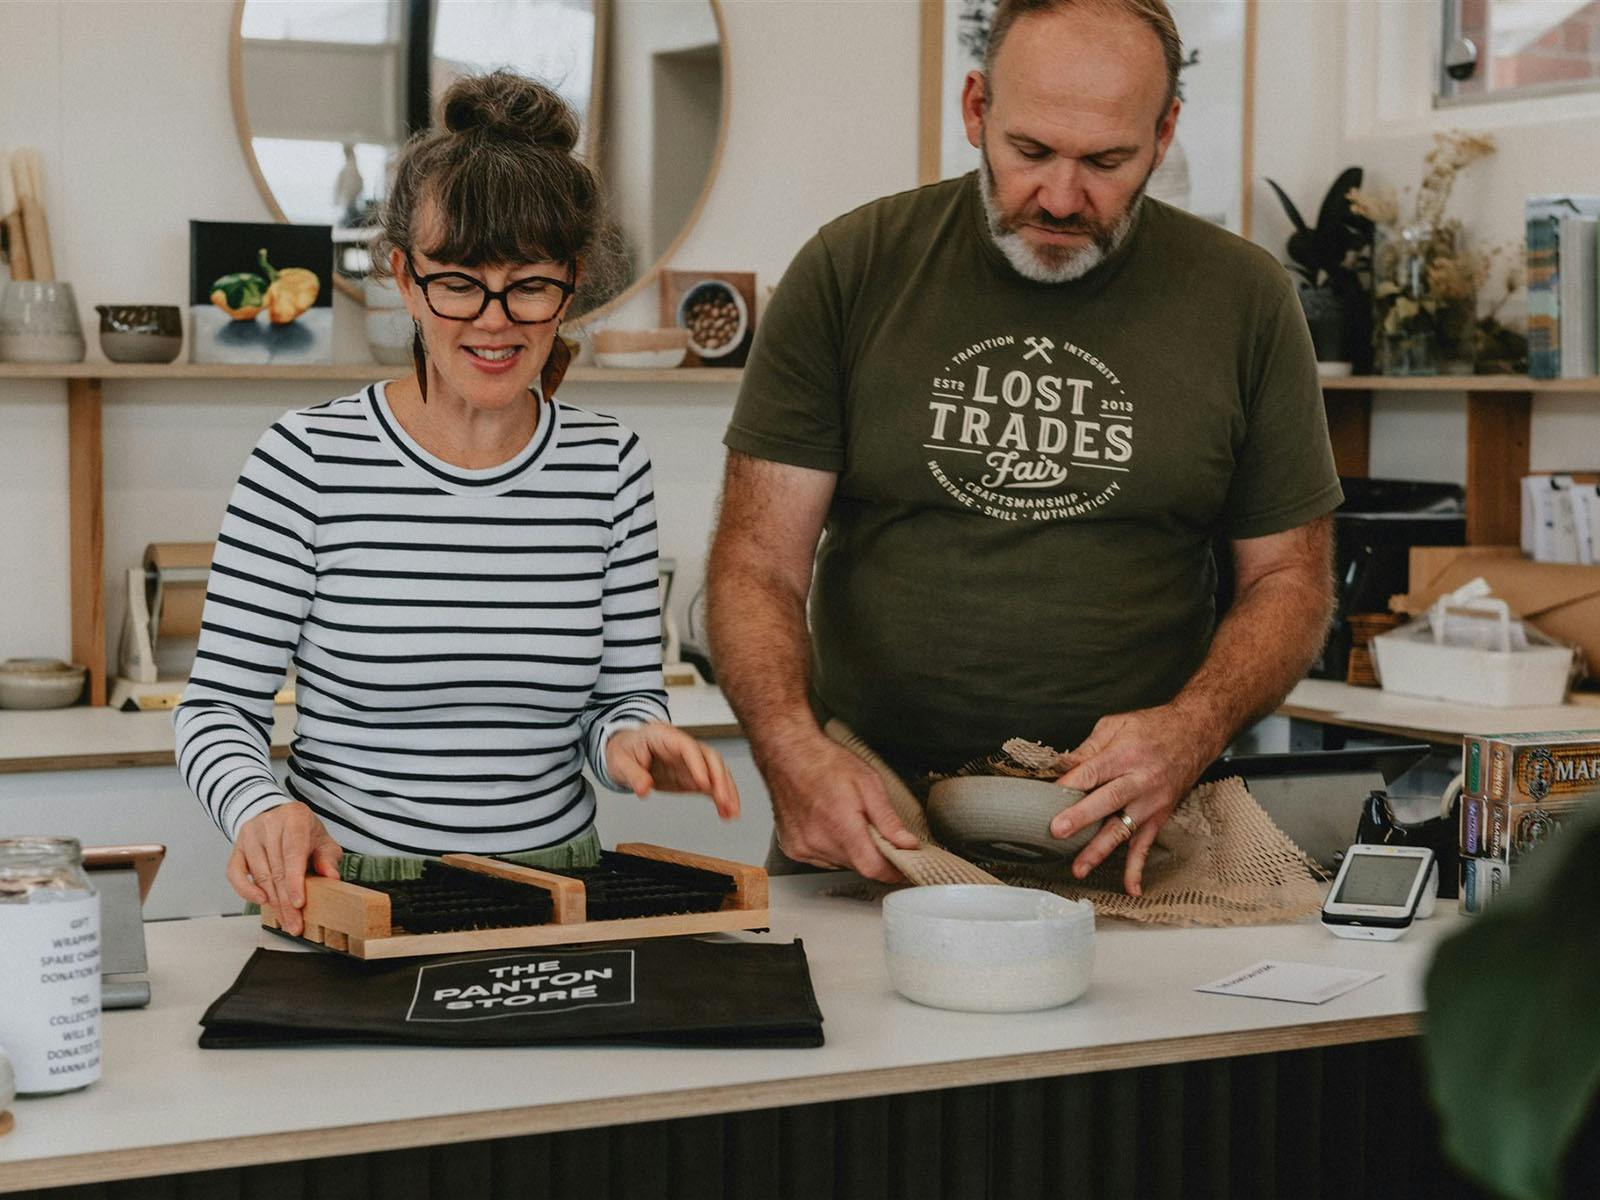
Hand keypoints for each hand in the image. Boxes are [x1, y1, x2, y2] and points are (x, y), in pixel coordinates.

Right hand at [227, 801, 342, 935]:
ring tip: (285, 920)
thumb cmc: (304, 832)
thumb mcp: (322, 840)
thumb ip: (327, 858)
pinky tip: (261, 902)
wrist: (279, 815)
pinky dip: (246, 891)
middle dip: (285, 901)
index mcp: (294, 818)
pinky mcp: (237, 848)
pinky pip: (235, 874)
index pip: (293, 853)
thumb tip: (332, 877)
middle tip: (294, 924)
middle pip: (276, 869)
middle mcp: (269, 824)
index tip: (299, 903)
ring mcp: (250, 836)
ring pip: (259, 875)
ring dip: (272, 902)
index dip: (295, 881)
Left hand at [605, 722, 740, 819]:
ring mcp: (690, 762)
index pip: (688, 748)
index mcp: (665, 737)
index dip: (698, 764)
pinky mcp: (692, 776)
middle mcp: (683, 747)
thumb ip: (633, 774)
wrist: (625, 752)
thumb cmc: (624, 750)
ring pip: (716, 772)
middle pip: (710, 758)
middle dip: (720, 779)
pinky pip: (712, 786)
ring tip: (732, 811)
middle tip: (723, 800)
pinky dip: (721, 798)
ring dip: (727, 791)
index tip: (703, 783)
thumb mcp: (620, 761)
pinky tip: (727, 812)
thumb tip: (644, 788)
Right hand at [759, 732, 920, 883]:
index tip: (901, 867)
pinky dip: (831, 847)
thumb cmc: (824, 763)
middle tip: (872, 828)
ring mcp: (803, 847)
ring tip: (845, 820)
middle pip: (858, 866)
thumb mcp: (868, 782)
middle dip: (872, 854)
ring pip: (840, 863)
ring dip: (850, 850)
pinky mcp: (792, 848)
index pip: (873, 868)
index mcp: (841, 825)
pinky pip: (821, 858)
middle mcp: (818, 841)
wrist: (787, 754)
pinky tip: (827, 824)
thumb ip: (888, 819)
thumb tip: (907, 844)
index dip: (892, 871)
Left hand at [1050, 704, 1215, 895]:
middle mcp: (1140, 781)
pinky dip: (1138, 868)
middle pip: (1107, 801)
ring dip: (1099, 850)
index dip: (1069, 784)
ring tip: (1079, 868)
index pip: (1092, 771)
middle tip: (1058, 831)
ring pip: (1122, 829)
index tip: (1047, 796)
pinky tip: (1131, 888)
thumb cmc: (1153, 727)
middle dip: (1081, 818)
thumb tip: (1062, 766)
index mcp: (1125, 754)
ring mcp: (1151, 802)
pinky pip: (1146, 845)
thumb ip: (1089, 747)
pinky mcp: (1158, 816)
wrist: (1195, 733)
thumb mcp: (1117, 725)